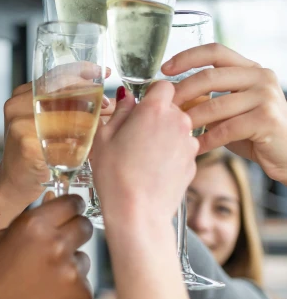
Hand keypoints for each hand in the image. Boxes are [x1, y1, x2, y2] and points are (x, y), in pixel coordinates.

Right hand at [0, 77, 114, 228]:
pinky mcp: (27, 146)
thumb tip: (108, 98)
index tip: (102, 73)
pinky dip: (79, 142)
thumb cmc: (33, 153)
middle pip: (62, 92)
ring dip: (89, 120)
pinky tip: (87, 146)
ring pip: (65, 115)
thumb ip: (65, 107)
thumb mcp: (43, 123)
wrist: (13, 184)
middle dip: (90, 96)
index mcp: (21, 96)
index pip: (55, 75)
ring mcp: (20, 125)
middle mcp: (17, 106)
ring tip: (101, 126)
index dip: (82, 71)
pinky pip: (62, 140)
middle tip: (106, 104)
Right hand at [0, 195, 92, 298]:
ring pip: (83, 258)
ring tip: (43, 285)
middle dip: (74, 232)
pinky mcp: (83, 298)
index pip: (71, 202)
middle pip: (84, 226)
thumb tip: (46, 208)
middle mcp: (58, 246)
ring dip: (70, 265)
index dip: (72, 205)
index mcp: (34, 228)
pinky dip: (70, 291)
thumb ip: (22, 224)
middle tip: (60, 246)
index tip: (72, 210)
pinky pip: (83, 285)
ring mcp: (74, 274)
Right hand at [92, 82, 198, 223]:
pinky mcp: (194, 163)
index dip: (151, 94)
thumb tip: (126, 98)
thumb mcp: (104, 138)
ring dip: (164, 135)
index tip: (140, 106)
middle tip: (134, 135)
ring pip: (178, 128)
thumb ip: (119, 112)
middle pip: (172, 107)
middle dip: (156, 116)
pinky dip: (171, 155)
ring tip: (143, 156)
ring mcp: (189, 144)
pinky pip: (182, 149)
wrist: (138, 213)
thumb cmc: (116, 176)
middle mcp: (178, 122)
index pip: (163, 85)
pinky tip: (154, 170)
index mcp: (155, 110)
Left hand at [163, 44, 286, 184]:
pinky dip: (207, 139)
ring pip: (215, 105)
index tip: (164, 69)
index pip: (215, 51)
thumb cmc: (255, 132)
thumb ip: (208, 99)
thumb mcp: (230, 110)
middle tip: (164, 106)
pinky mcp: (266, 119)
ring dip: (190, 119)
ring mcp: (266, 96)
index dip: (187, 57)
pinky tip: (195, 146)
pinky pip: (226, 128)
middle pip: (210, 76)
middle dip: (182, 91)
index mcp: (250, 68)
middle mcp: (260, 76)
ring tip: (174, 130)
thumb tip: (172, 95)